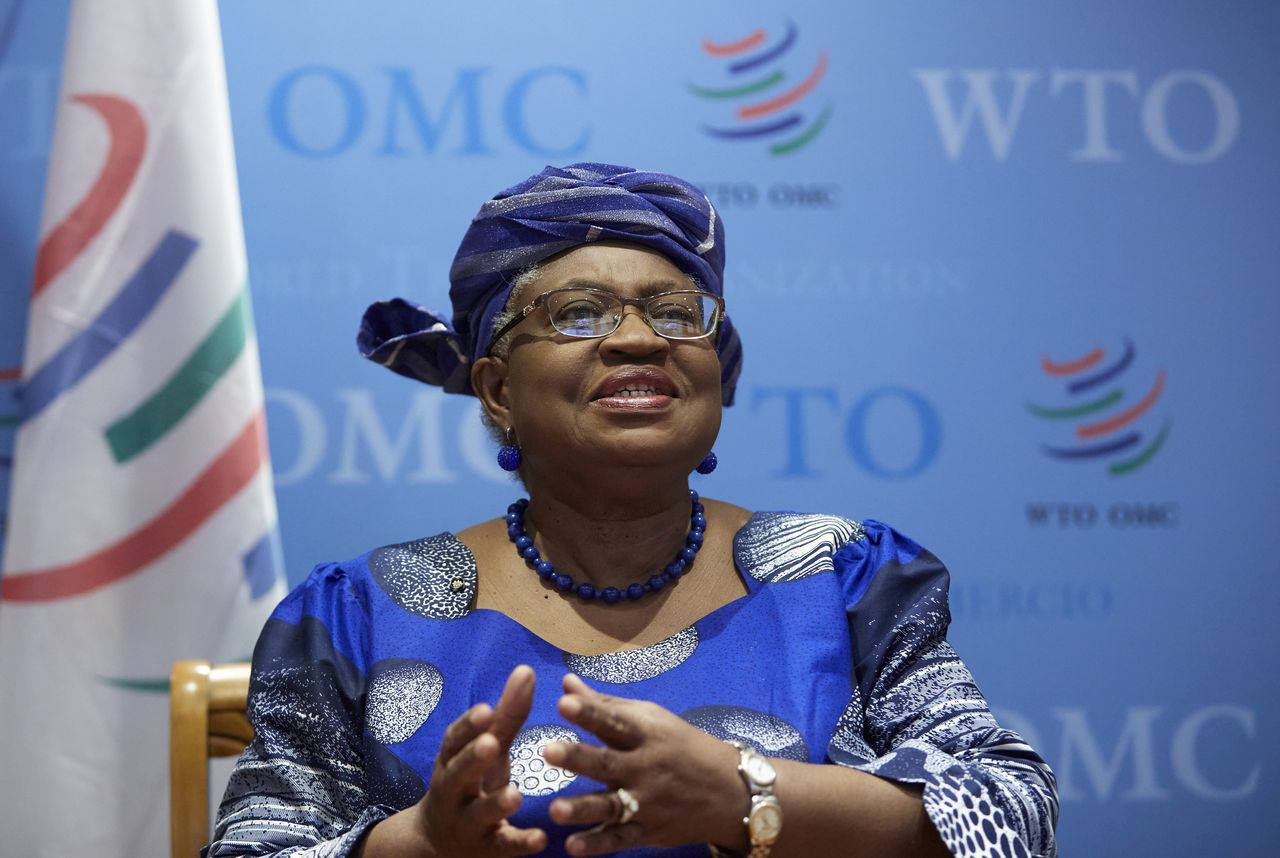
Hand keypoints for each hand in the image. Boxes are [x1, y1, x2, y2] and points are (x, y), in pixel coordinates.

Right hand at [377, 665, 545, 856]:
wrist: (438, 842)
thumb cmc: (471, 782)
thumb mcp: (484, 749)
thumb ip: (507, 714)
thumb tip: (526, 669)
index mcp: (451, 761)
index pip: (453, 741)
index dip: (468, 726)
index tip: (486, 709)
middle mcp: (454, 791)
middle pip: (457, 775)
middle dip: (471, 759)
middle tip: (490, 743)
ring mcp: (467, 822)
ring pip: (477, 814)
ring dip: (495, 804)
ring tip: (515, 794)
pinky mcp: (486, 848)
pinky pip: (502, 846)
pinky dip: (520, 843)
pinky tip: (540, 838)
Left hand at [542, 674, 748, 856]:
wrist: (729, 790)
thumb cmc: (681, 746)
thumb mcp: (651, 719)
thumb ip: (605, 706)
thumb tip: (566, 683)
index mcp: (646, 734)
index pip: (615, 721)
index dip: (590, 712)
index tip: (564, 703)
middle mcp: (645, 767)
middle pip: (607, 762)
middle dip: (578, 757)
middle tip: (549, 750)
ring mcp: (647, 802)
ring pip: (611, 805)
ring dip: (582, 808)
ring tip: (555, 809)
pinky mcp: (648, 830)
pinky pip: (620, 839)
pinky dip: (598, 845)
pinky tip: (572, 847)